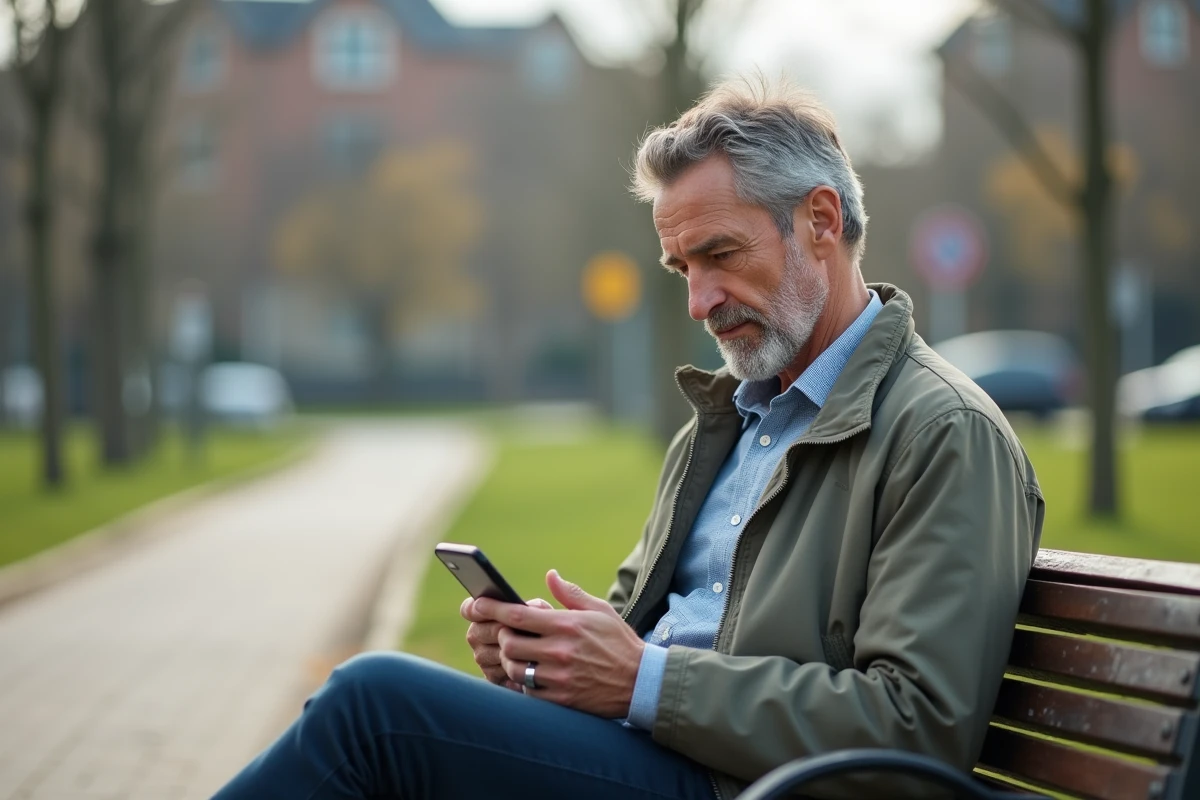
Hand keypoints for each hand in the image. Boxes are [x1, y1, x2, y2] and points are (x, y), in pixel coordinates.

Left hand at [478, 569, 645, 717]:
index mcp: (567, 624)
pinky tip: (530, 673)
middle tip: (506, 632)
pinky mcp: (561, 698)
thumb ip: (570, 593)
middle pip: (510, 643)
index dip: (492, 608)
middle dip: (501, 636)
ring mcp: (559, 677)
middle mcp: (560, 650)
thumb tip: (550, 575)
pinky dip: (523, 682)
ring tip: (516, 653)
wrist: (641, 682)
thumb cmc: (619, 642)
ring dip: (509, 660)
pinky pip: (528, 690)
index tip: (476, 604)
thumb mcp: (599, 611)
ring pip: (515, 668)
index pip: (518, 614)